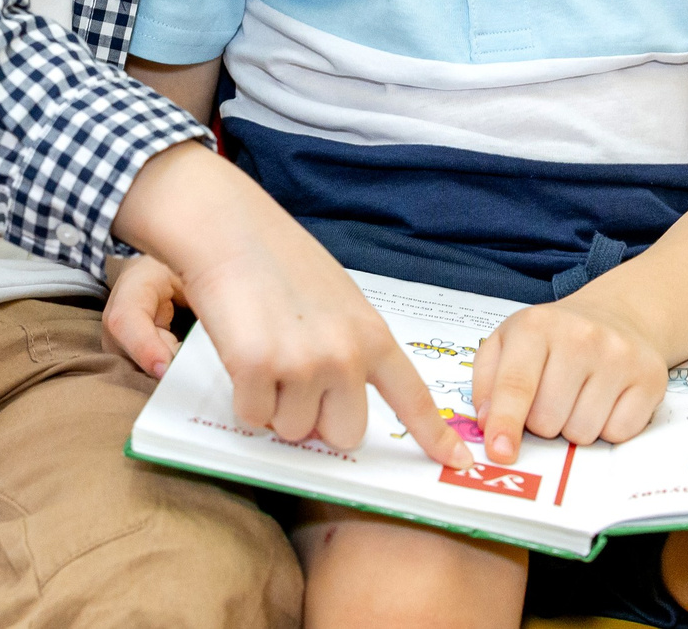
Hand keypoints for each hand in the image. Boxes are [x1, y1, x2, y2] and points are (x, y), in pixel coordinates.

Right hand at [112, 141, 470, 467]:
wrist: (229, 227)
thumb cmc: (279, 260)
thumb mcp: (339, 300)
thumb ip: (351, 347)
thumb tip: (343, 399)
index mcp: (372, 335)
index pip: (413, 397)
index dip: (434, 435)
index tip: (459, 460)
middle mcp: (345, 355)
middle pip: (344, 434)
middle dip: (317, 419)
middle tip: (294, 378)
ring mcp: (302, 364)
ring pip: (293, 429)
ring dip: (275, 405)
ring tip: (265, 352)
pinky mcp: (256, 368)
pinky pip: (254, 416)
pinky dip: (244, 397)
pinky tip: (242, 353)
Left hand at [473, 291, 667, 463]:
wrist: (615, 316)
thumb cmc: (553, 337)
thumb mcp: (507, 342)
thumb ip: (487, 381)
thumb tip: (489, 423)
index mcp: (536, 326)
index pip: (516, 385)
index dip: (506, 424)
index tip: (500, 452)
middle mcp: (580, 336)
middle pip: (548, 419)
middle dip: (541, 422)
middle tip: (549, 397)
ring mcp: (619, 356)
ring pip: (582, 432)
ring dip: (573, 427)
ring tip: (577, 397)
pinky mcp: (649, 377)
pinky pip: (619, 433)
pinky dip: (607, 428)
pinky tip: (604, 401)